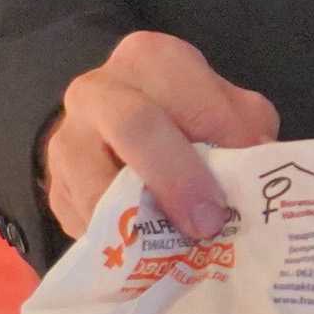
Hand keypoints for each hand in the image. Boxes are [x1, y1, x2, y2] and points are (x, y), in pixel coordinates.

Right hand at [44, 31, 278, 238]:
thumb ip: (248, 135)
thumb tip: (258, 181)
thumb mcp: (233, 114)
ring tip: (178, 249)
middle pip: (134, 126)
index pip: (188, 96)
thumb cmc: (194, 119)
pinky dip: (117, 245)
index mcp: (151, 59)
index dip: (219, 141)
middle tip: (206, 224)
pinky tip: (146, 253)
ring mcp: (66, 140)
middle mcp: (98, 90)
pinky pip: (82, 222)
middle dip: (175, 179)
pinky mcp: (55, 188)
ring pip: (96, 185)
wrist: (128, 132)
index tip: (239, 183)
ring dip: (141, 224)